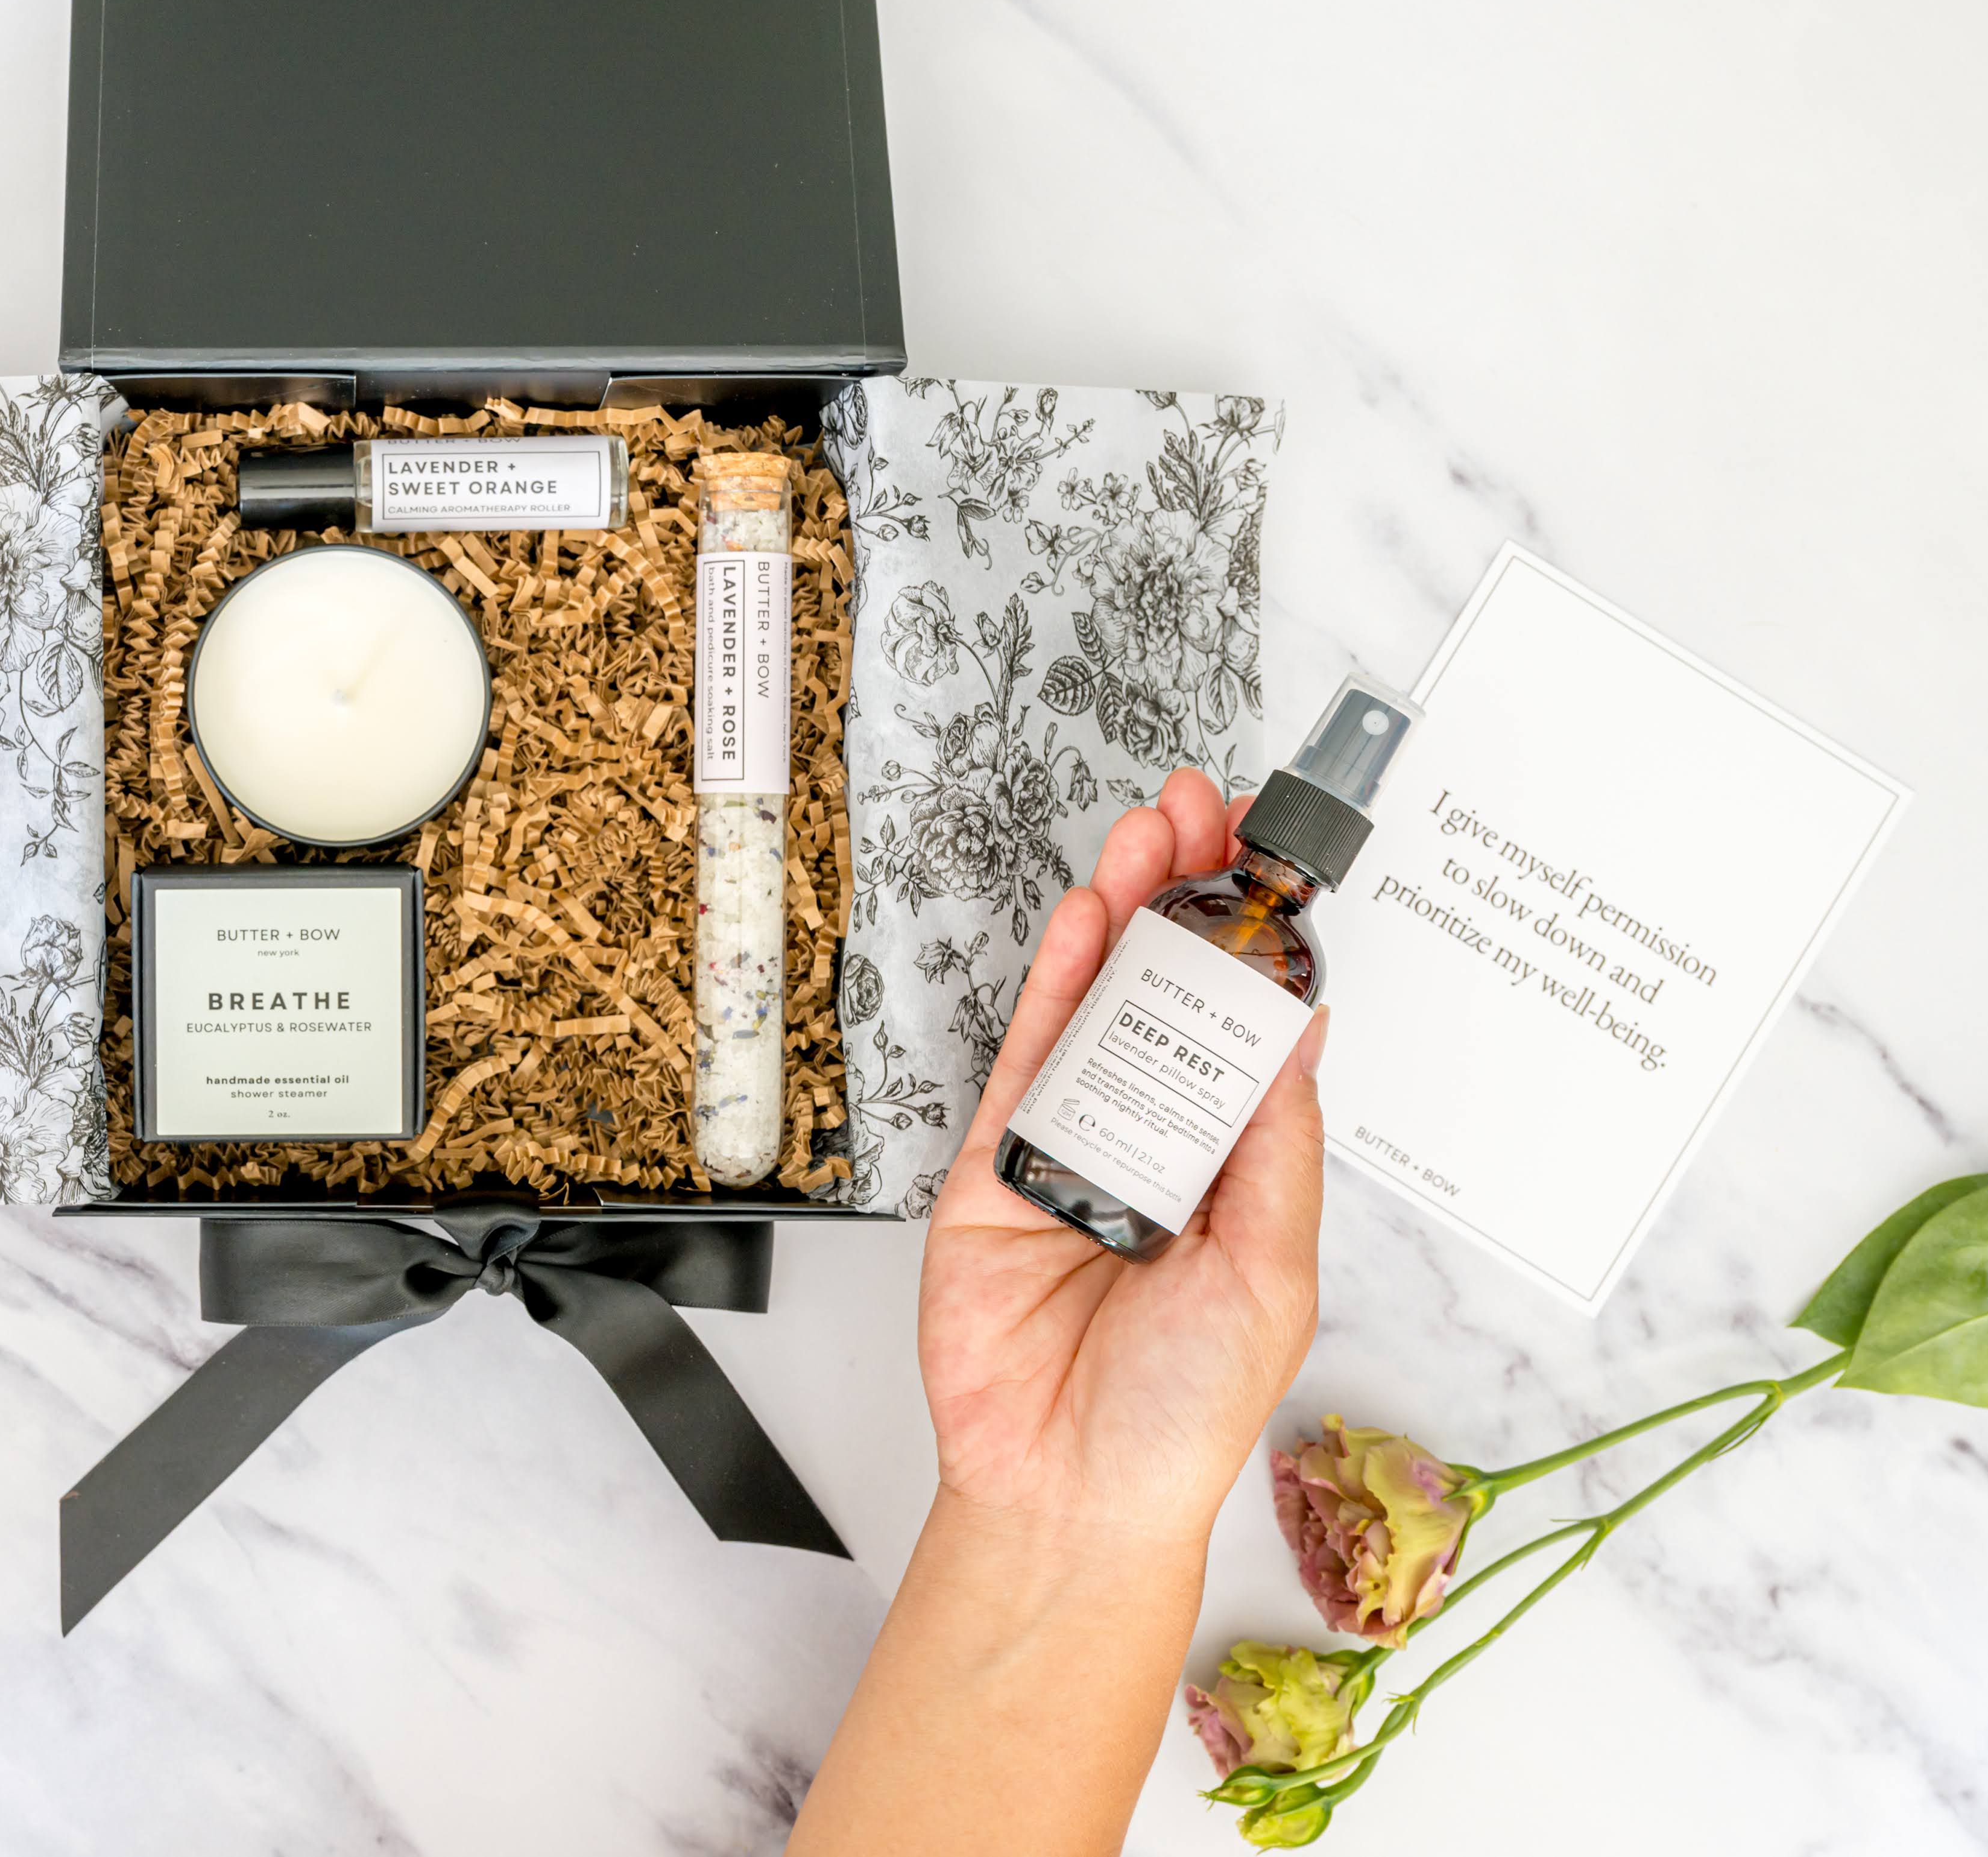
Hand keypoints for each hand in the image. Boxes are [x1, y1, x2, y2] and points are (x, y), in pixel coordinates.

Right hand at [919, 767, 1326, 1547]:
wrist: (1071, 1489)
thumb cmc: (1182, 1411)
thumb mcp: (1272, 1267)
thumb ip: (1275, 1144)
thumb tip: (1303, 1028)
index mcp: (1235, 1169)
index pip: (1250, 1027)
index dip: (1262, 942)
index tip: (1276, 866)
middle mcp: (1156, 1142)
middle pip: (1172, 993)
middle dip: (1188, 897)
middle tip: (1202, 813)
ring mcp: (1075, 1145)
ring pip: (1099, 1004)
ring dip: (1123, 914)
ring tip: (1148, 836)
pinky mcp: (1000, 1161)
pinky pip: (1031, 1053)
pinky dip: (1053, 980)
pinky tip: (1083, 918)